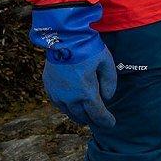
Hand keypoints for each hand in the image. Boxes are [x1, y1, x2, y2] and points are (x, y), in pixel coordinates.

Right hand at [29, 4, 116, 127]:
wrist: (63, 37)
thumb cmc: (87, 48)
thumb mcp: (106, 62)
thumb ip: (109, 82)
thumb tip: (107, 97)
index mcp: (86, 92)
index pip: (97, 114)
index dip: (105, 121)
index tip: (111, 123)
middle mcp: (70, 97)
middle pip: (82, 116)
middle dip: (92, 119)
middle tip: (99, 119)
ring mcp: (57, 93)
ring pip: (69, 112)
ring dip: (79, 115)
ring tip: (86, 114)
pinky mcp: (48, 87)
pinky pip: (58, 104)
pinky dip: (67, 107)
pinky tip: (72, 104)